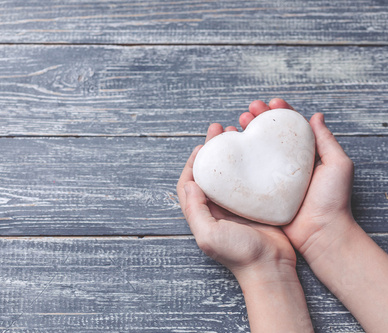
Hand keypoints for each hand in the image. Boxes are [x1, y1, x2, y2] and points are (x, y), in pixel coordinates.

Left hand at [176, 123, 295, 277]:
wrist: (271, 268)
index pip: (189, 182)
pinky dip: (248, 164)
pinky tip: (255, 152)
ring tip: (236, 133)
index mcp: (202, 213)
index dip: (192, 162)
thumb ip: (195, 210)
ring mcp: (236, 205)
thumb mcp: (209, 235)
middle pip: (209, 172)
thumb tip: (190, 183)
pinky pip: (248, 179)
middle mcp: (216, 207)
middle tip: (219, 129)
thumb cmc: (239, 255)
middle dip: (212, 150)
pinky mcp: (255, 204)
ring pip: (228, 172)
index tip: (201, 145)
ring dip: (230, 153)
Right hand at [239, 99, 355, 262]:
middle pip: (269, 137)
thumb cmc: (333, 200)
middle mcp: (286, 165)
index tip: (271, 102)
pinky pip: (248, 175)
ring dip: (245, 137)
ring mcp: (272, 179)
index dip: (280, 113)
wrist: (321, 232)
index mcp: (305, 156)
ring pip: (256, 153)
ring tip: (234, 127)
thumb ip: (327, 141)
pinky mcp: (261, 194)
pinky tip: (229, 153)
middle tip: (247, 111)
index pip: (291, 128)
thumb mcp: (338, 165)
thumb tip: (316, 116)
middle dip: (258, 120)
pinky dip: (238, 162)